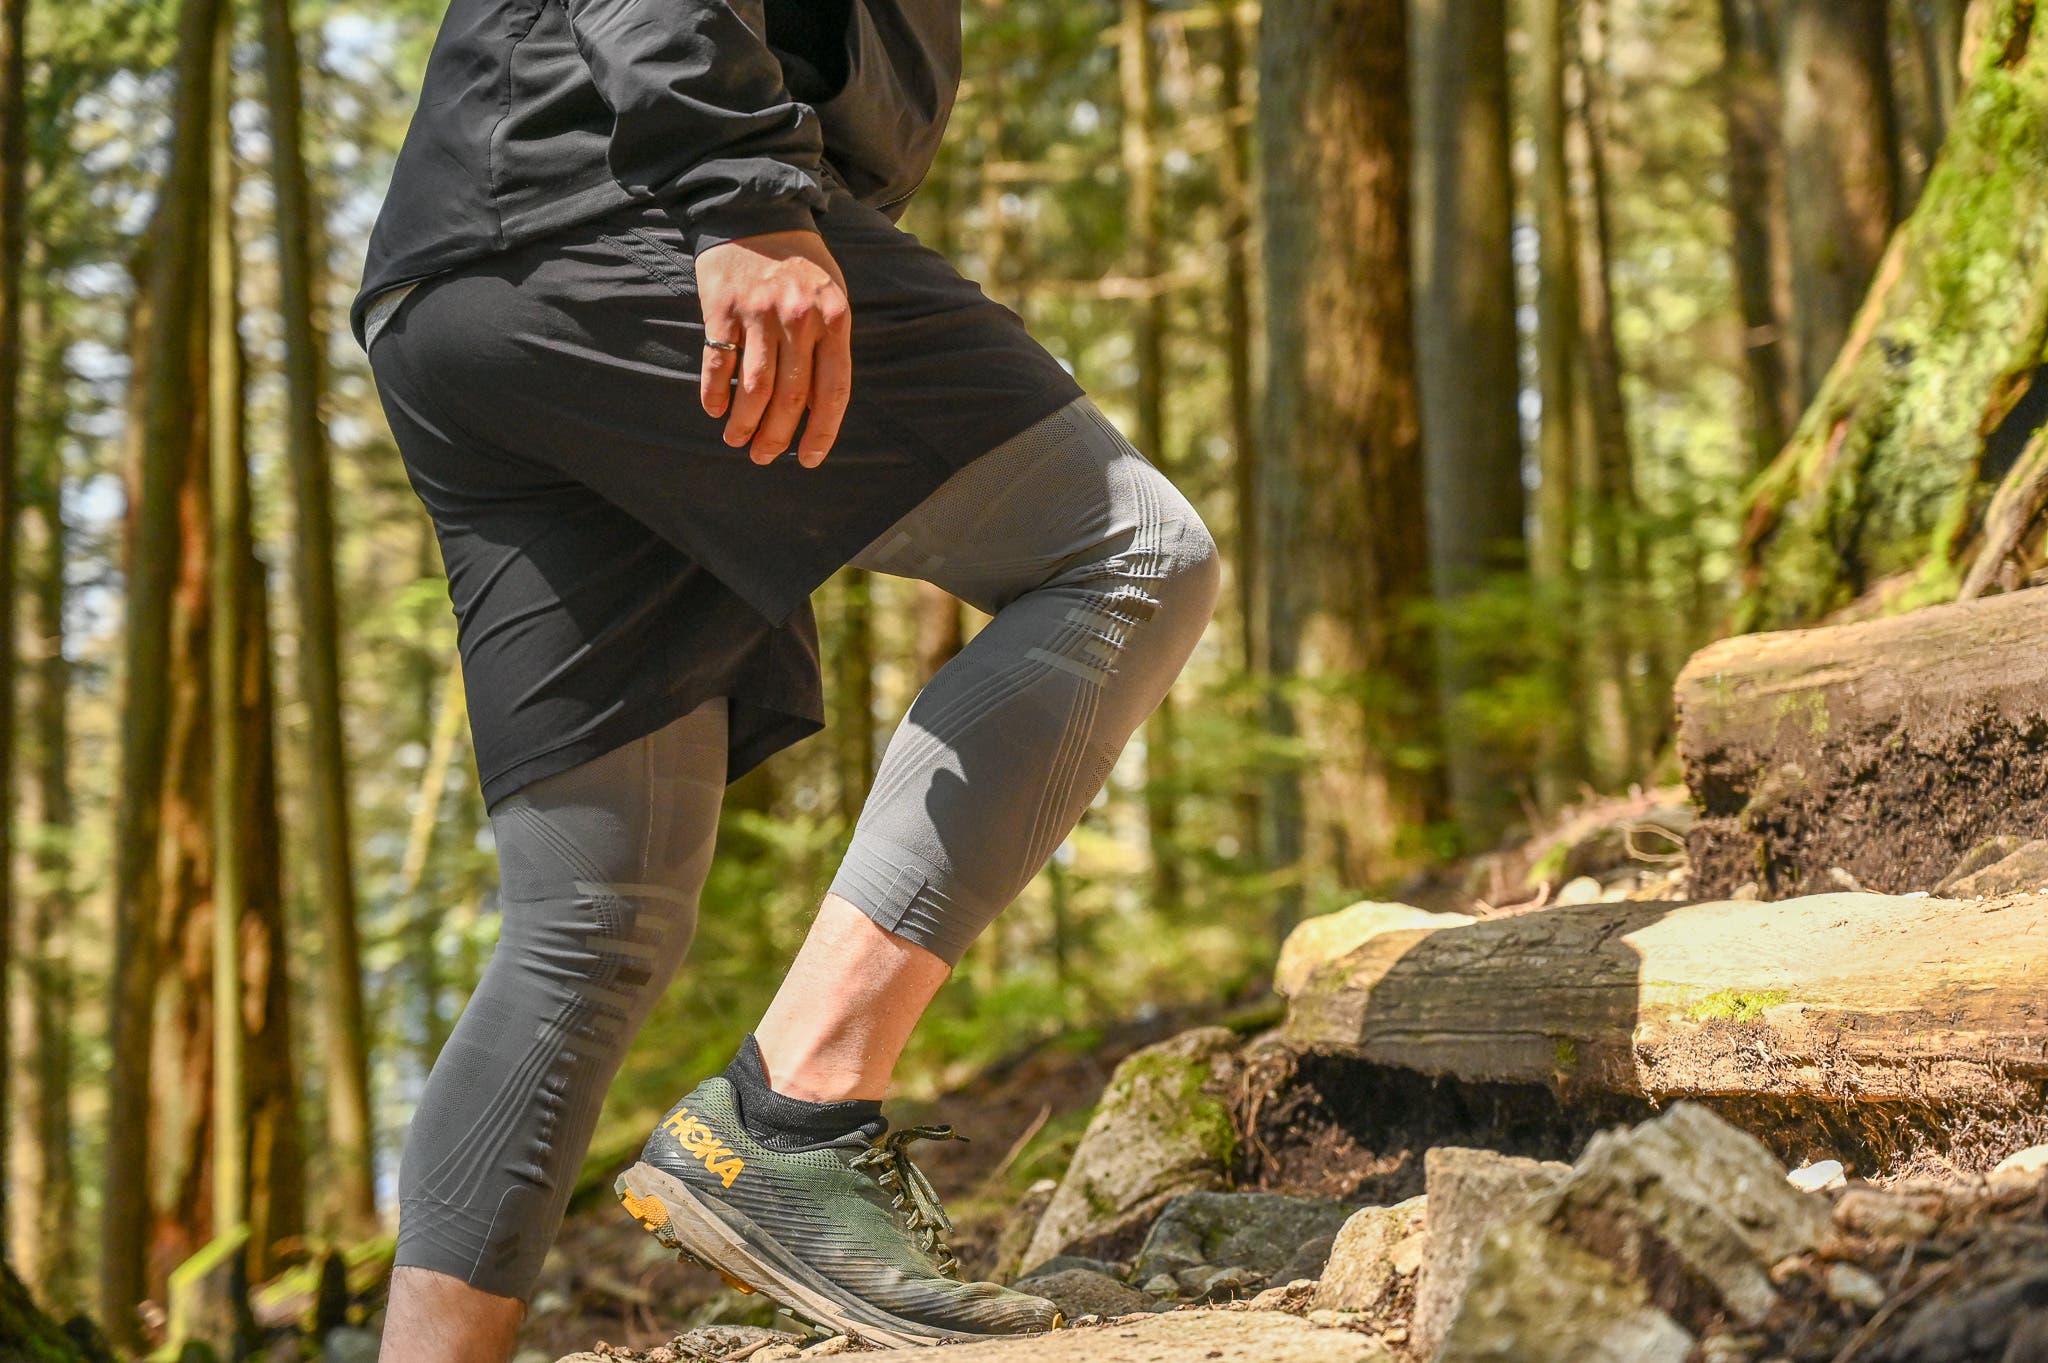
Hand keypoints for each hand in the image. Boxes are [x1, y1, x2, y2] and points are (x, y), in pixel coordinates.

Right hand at [696, 228, 851, 467]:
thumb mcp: (830, 297)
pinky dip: (714, 393)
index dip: (821, 432)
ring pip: (753, 387)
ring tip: (737, 441)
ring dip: (744, 423)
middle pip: (790, 397)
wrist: (755, 212)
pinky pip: (717, 363)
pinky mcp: (722, 307)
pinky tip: (715, 410)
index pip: (833, 391)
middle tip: (763, 457)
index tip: (807, 460)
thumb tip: (814, 408)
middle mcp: (799, 318)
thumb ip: (828, 347)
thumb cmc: (799, 264)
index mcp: (834, 319)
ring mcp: (759, 312)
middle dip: (777, 437)